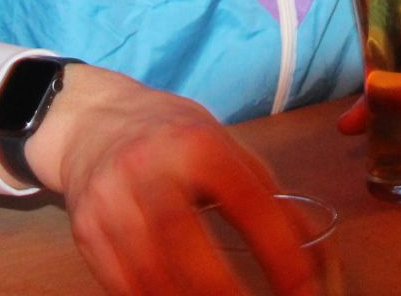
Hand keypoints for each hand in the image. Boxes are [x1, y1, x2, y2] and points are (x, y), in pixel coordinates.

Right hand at [31, 66, 312, 294]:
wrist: (94, 121)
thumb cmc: (172, 136)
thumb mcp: (224, 145)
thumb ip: (266, 195)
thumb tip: (314, 252)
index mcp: (197, 143)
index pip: (247, 203)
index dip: (279, 252)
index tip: (304, 289)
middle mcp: (148, 167)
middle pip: (181, 238)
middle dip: (220, 288)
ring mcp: (110, 200)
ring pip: (147, 270)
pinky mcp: (86, 230)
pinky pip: (120, 283)